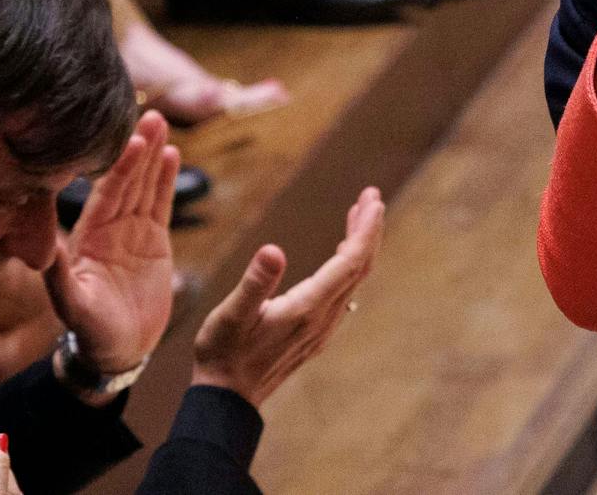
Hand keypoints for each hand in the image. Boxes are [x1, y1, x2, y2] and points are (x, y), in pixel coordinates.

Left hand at [44, 110, 178, 376]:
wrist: (117, 349)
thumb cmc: (90, 331)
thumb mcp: (73, 305)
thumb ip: (59, 275)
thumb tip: (42, 246)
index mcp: (88, 238)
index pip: (107, 195)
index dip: (120, 168)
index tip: (131, 140)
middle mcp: (108, 228)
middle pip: (127, 180)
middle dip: (139, 149)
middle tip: (152, 117)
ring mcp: (130, 231)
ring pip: (144, 186)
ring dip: (153, 156)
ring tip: (162, 125)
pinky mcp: (153, 239)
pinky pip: (159, 203)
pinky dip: (165, 179)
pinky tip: (172, 154)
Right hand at [191, 187, 384, 407]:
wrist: (228, 400)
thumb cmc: (223, 355)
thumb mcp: (231, 315)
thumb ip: (255, 283)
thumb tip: (274, 249)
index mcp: (307, 308)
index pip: (351, 261)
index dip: (365, 229)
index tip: (373, 200)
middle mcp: (323, 318)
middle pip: (359, 266)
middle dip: (368, 229)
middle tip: (371, 196)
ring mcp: (323, 327)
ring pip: (353, 279)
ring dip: (360, 244)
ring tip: (359, 213)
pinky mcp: (317, 332)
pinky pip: (344, 290)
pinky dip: (349, 264)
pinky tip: (341, 253)